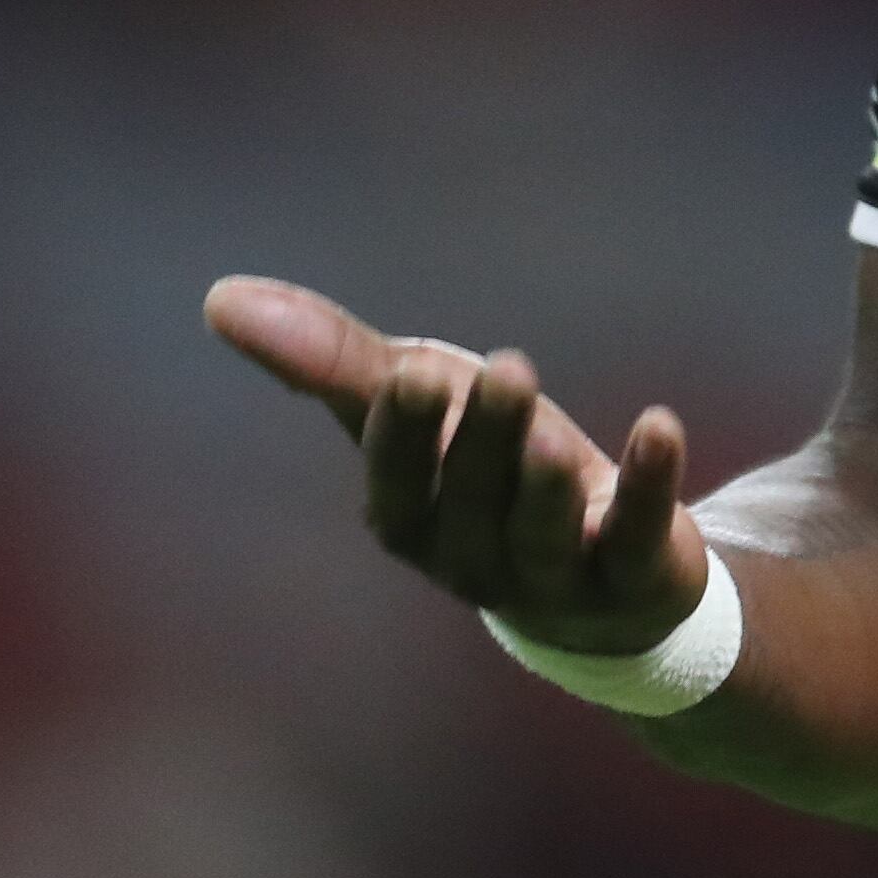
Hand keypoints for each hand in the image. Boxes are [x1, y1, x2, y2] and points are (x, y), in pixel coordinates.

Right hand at [205, 276, 706, 656]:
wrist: (596, 569)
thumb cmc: (483, 468)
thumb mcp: (419, 404)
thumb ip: (332, 359)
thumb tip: (217, 297)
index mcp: (410, 520)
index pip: (398, 482)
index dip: (405, 433)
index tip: (413, 371)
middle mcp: (473, 562)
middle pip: (475, 502)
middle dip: (488, 440)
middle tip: (510, 370)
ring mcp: (556, 580)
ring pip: (545, 536)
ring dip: (549, 484)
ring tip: (557, 435)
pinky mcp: (633, 577)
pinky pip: (637, 537)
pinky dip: (647, 484)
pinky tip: (659, 426)